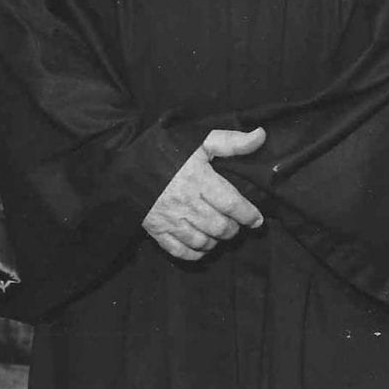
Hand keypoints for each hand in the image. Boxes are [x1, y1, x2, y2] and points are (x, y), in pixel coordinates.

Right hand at [142, 127, 265, 260]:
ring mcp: (170, 218)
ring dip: (216, 241)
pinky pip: (181, 251)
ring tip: (219, 232)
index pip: (231, 204)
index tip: (257, 219)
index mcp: (199, 179)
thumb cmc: (167, 148)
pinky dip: (196, 253)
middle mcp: (186, 202)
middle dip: (233, 228)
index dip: (249, 215)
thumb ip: (231, 141)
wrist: (127, 160)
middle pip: (220, 227)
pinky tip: (201, 244)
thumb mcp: (200, 139)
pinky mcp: (156, 229)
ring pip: (203, 241)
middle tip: (235, 223)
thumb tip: (261, 136)